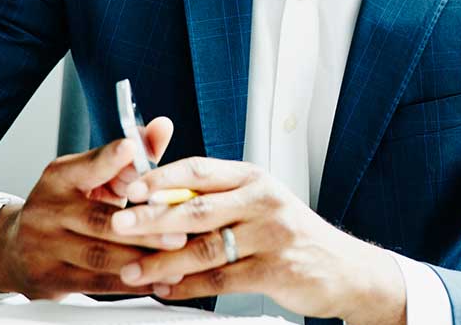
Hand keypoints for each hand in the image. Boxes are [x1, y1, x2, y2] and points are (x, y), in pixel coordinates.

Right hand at [0, 117, 186, 299]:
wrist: (17, 248)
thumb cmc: (69, 204)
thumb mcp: (93, 175)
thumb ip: (131, 156)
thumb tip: (162, 127)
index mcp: (60, 177)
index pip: (87, 165)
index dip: (110, 158)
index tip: (132, 149)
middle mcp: (49, 209)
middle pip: (99, 219)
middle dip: (142, 227)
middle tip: (178, 231)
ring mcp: (46, 247)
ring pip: (99, 255)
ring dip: (141, 258)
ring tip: (175, 258)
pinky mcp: (52, 279)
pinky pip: (96, 283)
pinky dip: (130, 283)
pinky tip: (157, 280)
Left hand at [109, 157, 406, 323]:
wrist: (341, 267)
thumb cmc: (289, 232)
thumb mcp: (257, 201)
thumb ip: (217, 198)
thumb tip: (160, 199)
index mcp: (252, 177)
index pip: (200, 170)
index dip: (163, 177)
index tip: (131, 187)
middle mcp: (261, 199)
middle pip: (196, 207)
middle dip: (152, 217)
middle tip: (119, 224)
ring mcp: (269, 235)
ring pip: (204, 248)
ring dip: (163, 261)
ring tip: (132, 269)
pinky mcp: (274, 270)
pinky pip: (221, 279)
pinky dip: (189, 287)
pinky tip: (166, 290)